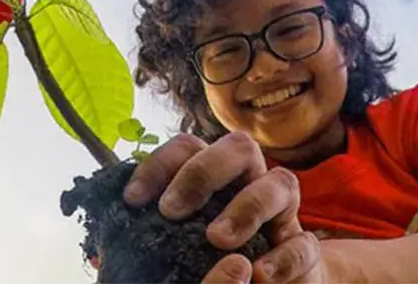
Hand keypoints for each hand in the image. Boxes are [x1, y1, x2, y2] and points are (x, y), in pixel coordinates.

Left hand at [123, 133, 328, 282]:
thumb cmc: (206, 261)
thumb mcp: (174, 244)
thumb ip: (151, 233)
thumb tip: (114, 229)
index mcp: (214, 174)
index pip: (187, 147)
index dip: (158, 165)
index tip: (132, 200)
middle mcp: (249, 180)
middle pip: (238, 147)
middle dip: (204, 172)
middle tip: (171, 212)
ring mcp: (281, 212)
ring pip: (280, 182)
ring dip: (248, 206)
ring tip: (216, 239)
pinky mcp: (302, 248)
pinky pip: (303, 242)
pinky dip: (283, 256)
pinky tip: (258, 274)